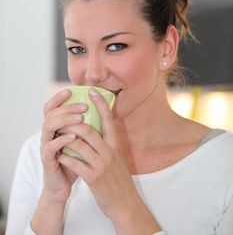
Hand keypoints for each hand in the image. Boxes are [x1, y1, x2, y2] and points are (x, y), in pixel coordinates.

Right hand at [40, 89, 87, 202]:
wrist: (62, 187)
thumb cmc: (74, 162)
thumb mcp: (80, 142)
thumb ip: (85, 127)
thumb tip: (101, 110)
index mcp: (55, 128)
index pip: (51, 107)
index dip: (58, 97)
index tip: (71, 90)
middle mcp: (47, 134)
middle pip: (50, 113)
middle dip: (67, 107)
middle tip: (84, 106)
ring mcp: (45, 146)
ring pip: (48, 126)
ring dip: (65, 120)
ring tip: (80, 118)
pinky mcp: (47, 160)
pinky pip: (50, 147)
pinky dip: (61, 140)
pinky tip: (73, 137)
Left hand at [57, 88, 141, 220]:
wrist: (125, 202)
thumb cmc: (118, 178)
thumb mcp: (118, 156)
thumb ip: (108, 142)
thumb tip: (100, 126)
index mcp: (115, 144)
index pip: (108, 118)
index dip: (100, 103)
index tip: (91, 90)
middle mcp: (110, 151)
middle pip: (88, 129)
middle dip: (72, 122)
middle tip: (62, 119)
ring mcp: (101, 164)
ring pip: (79, 144)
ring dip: (65, 139)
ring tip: (57, 135)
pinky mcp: (93, 177)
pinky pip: (75, 162)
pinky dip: (65, 157)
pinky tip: (59, 155)